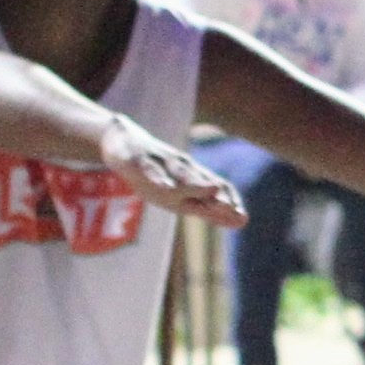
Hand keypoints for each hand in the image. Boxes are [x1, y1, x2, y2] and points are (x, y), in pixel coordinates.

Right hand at [100, 119, 245, 228]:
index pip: (218, 188)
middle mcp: (182, 169)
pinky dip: (157, 177)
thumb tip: (242, 221)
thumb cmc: (157, 174)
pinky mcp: (139, 159)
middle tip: (230, 206)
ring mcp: (162, 162)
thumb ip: (210, 209)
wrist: (122, 142)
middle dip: (217, 194)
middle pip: (203, 181)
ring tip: (211, 189)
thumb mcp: (181, 195)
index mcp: (193, 179)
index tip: (242, 218)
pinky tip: (164, 185)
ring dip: (195, 182)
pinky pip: (149, 169)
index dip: (229, 202)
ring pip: (181, 172)